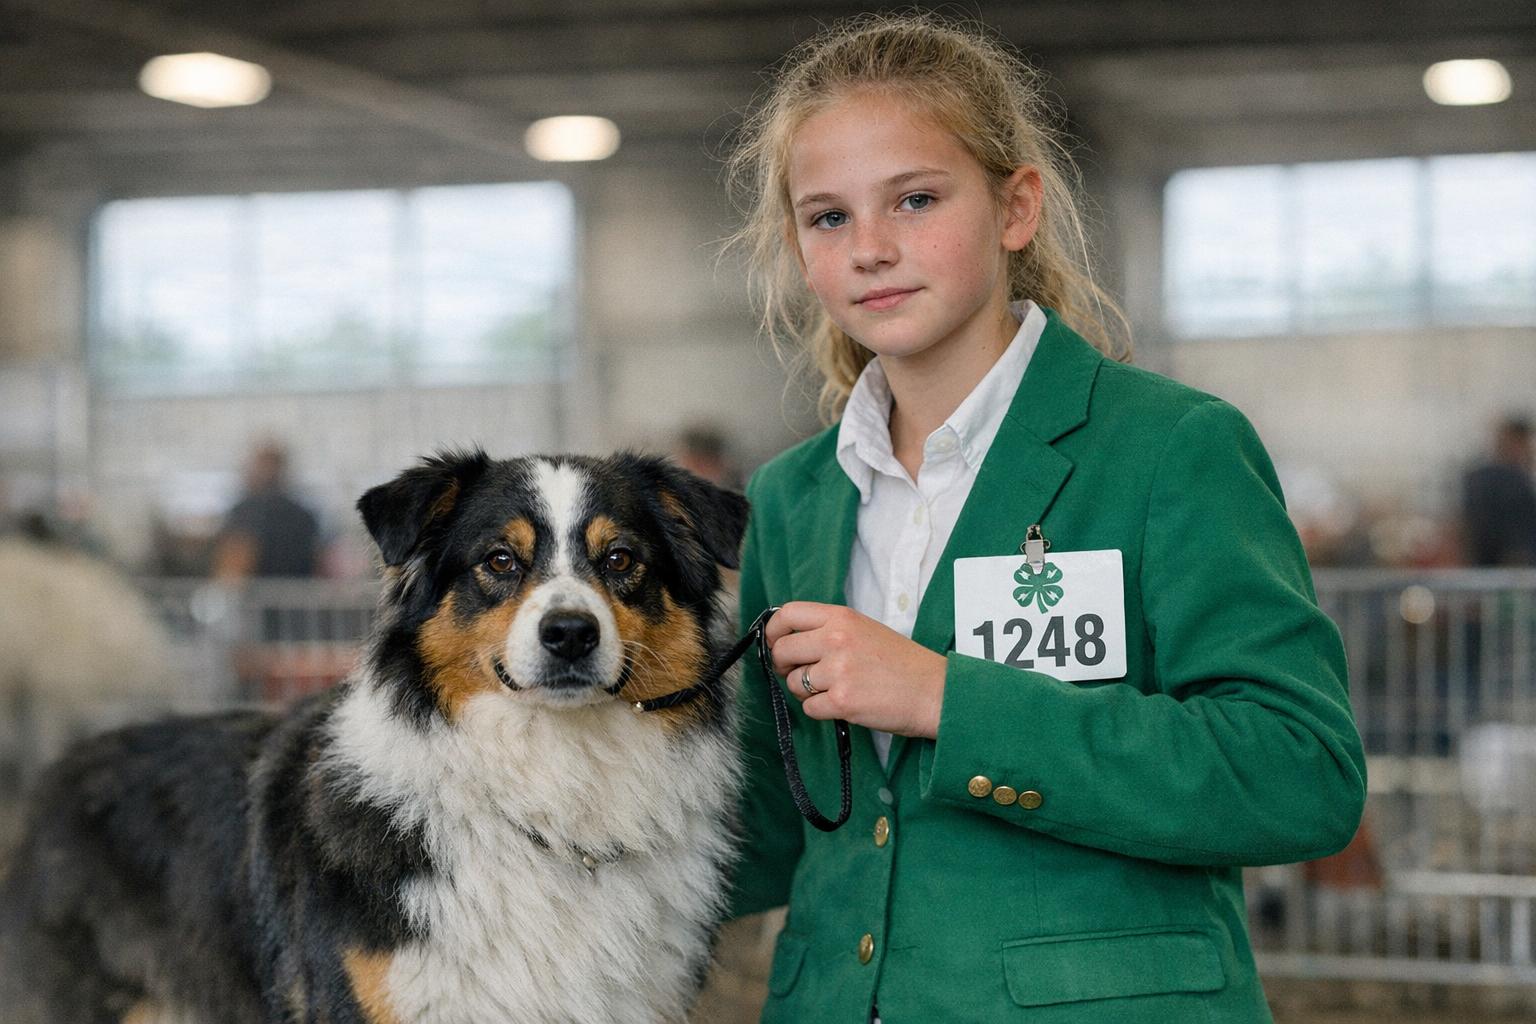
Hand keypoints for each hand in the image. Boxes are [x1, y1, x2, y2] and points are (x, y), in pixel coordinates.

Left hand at [764, 601, 947, 737]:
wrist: (935, 691)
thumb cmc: (903, 664)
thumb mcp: (866, 630)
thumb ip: (830, 630)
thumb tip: (790, 640)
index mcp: (842, 618)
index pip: (788, 614)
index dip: (774, 631)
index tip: (776, 644)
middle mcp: (836, 639)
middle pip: (782, 650)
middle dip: (784, 666)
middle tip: (799, 674)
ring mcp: (838, 670)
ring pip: (793, 682)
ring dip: (805, 691)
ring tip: (832, 690)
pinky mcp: (842, 701)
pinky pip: (809, 708)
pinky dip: (820, 710)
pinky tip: (842, 705)